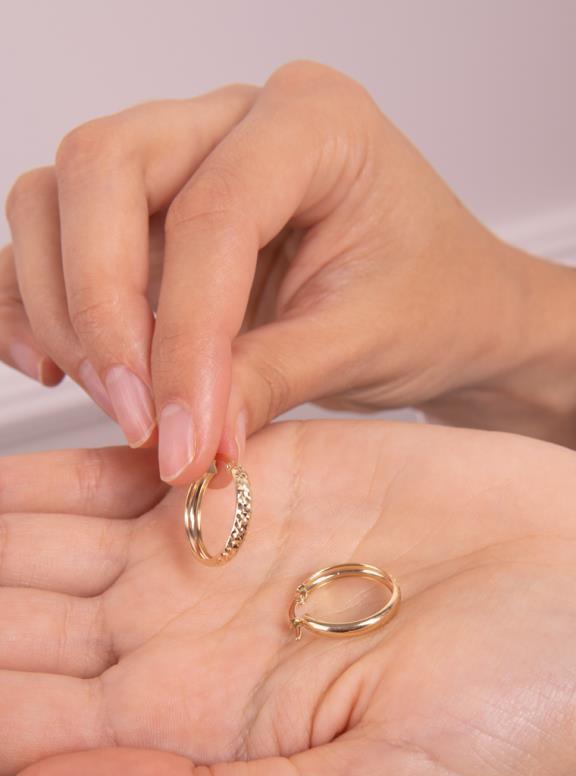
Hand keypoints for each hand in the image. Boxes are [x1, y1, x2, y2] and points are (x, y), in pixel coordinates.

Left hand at [3, 420, 575, 775]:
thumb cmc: (515, 718)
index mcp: (197, 736)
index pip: (28, 725)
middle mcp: (186, 646)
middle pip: (18, 626)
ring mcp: (209, 555)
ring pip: (51, 538)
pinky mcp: (247, 473)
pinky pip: (123, 461)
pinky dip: (55, 457)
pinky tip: (0, 464)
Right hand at [4, 61, 575, 484]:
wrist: (451, 306)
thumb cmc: (435, 300)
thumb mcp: (369, 343)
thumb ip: (271, 380)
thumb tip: (183, 439)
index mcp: (314, 122)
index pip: (211, 216)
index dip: (183, 336)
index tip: (178, 435)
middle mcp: (232, 120)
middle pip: (102, 170)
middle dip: (100, 306)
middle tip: (134, 415)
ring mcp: (180, 159)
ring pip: (58, 199)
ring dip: (62, 309)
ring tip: (115, 404)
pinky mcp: (146, 217)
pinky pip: (56, 239)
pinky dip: (37, 302)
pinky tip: (56, 366)